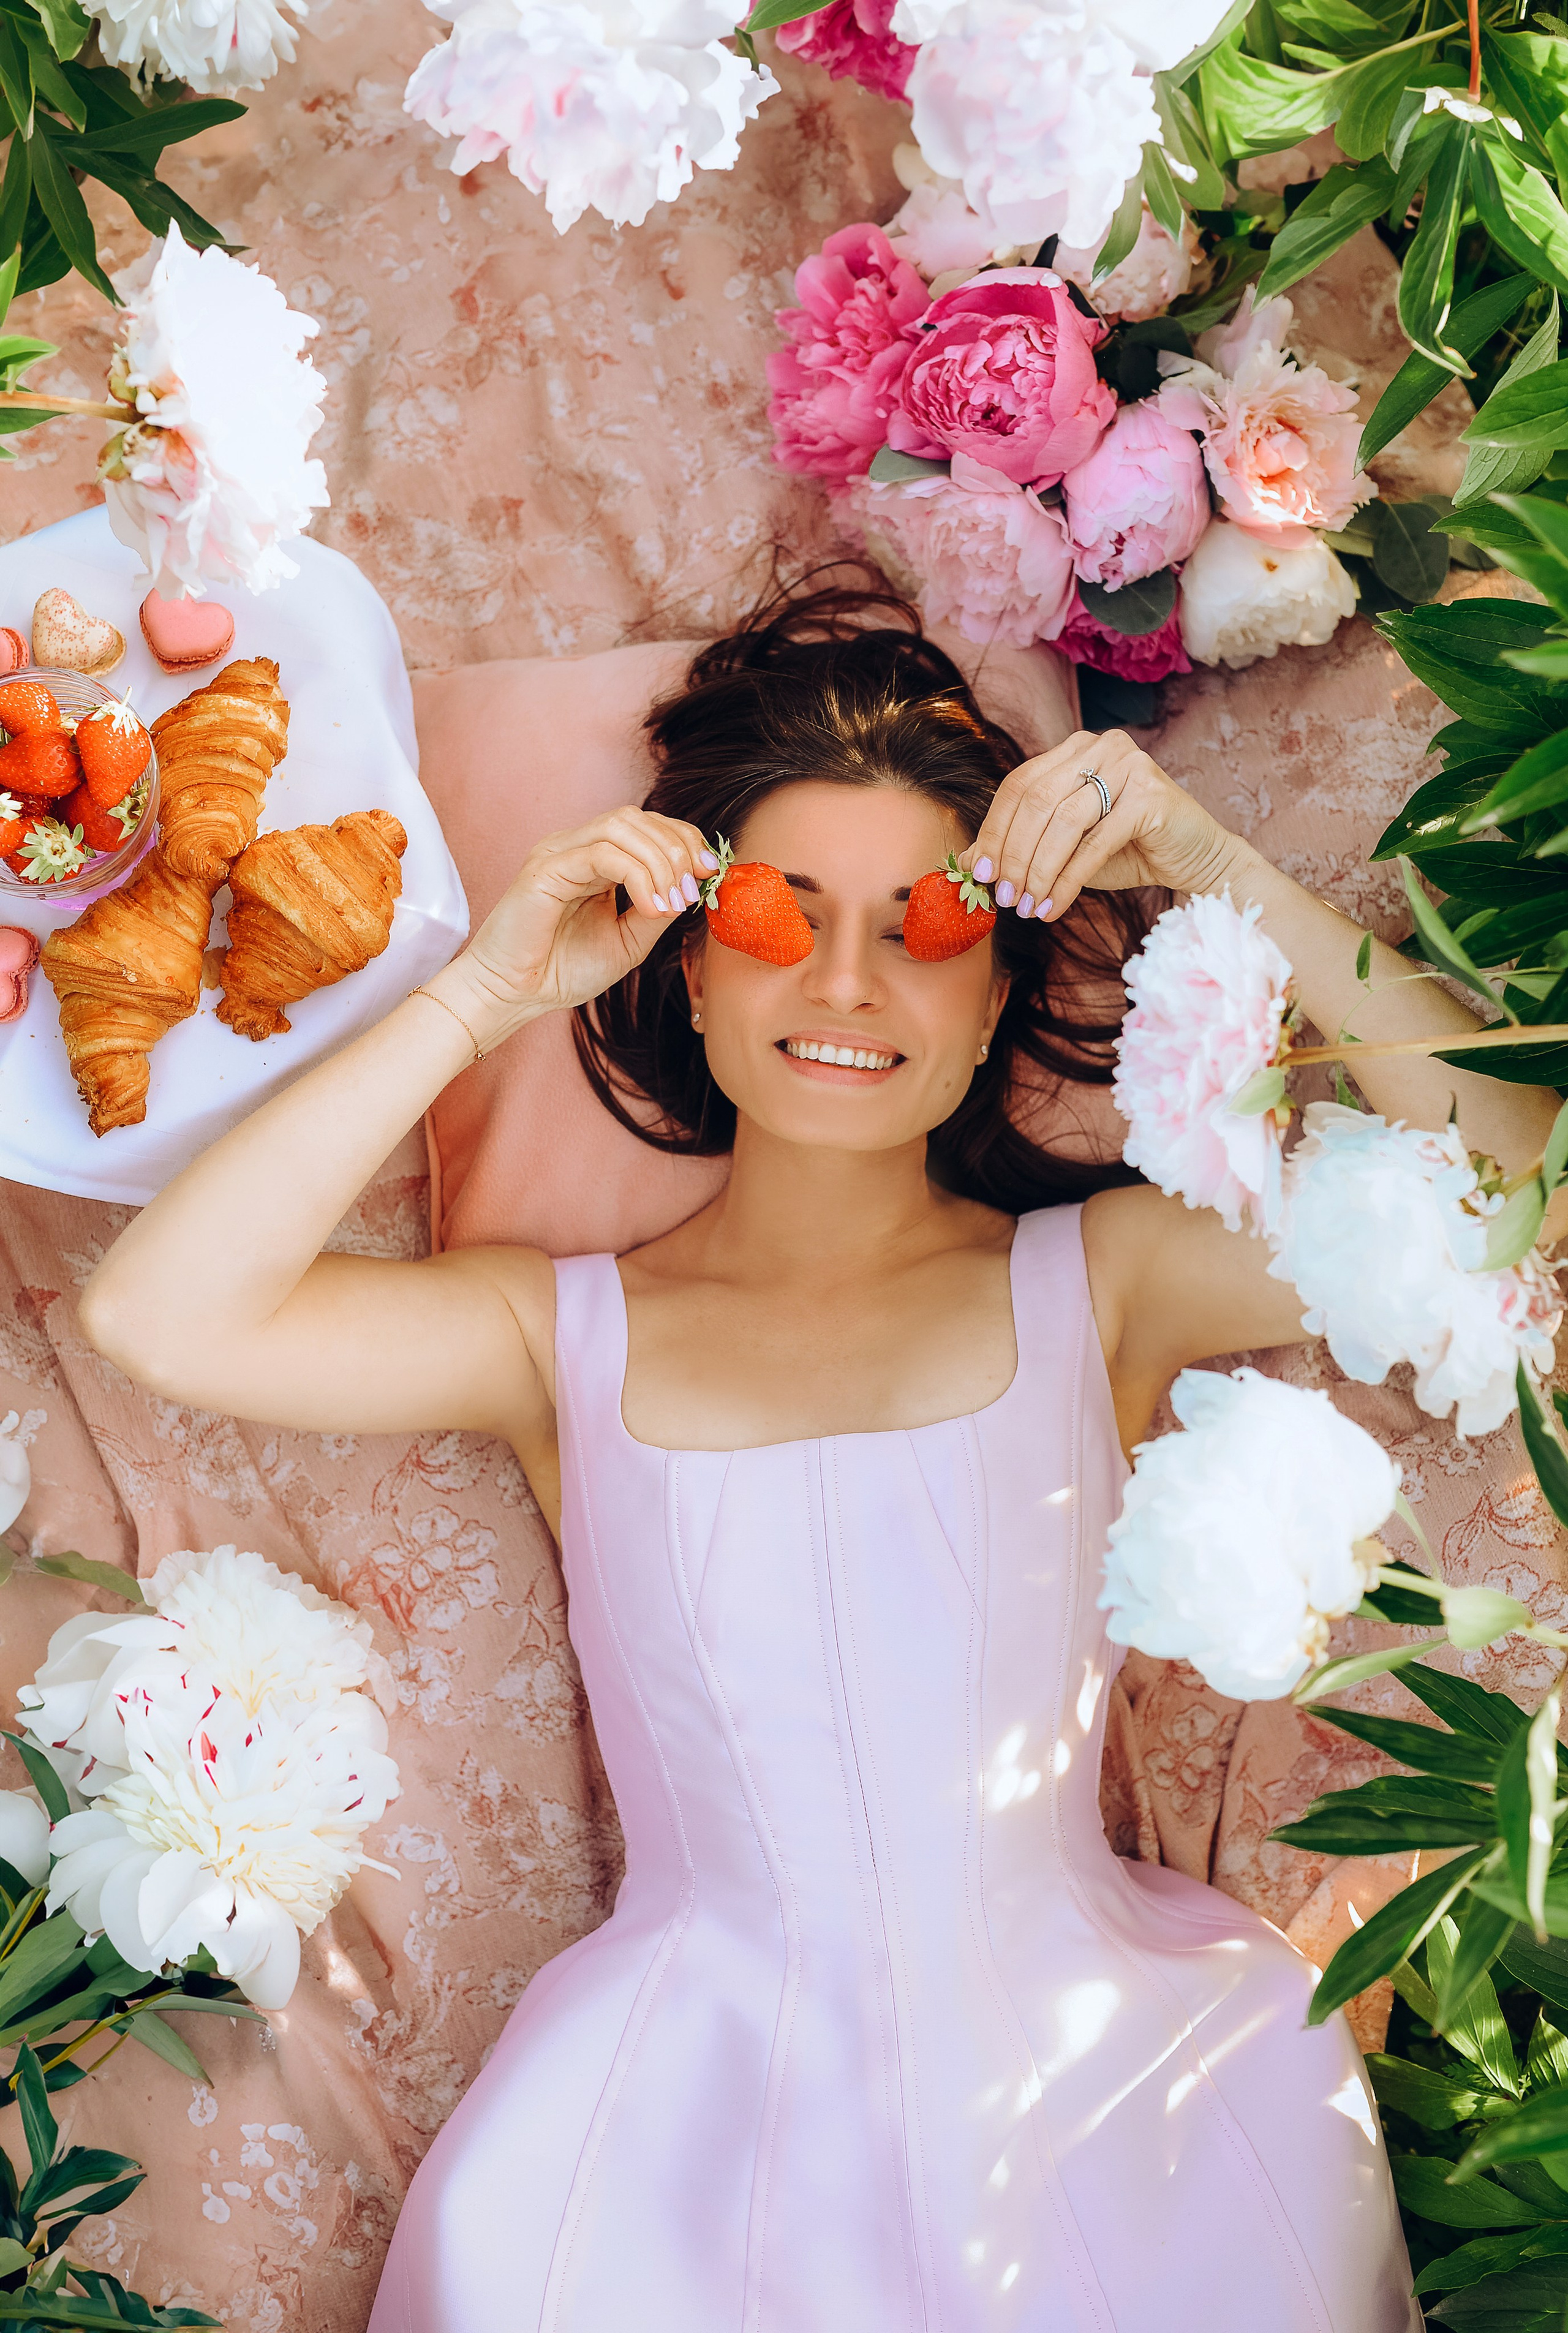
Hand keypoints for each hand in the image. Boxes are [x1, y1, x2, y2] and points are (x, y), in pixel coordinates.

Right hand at [447, 807, 715, 1031]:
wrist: (513, 995)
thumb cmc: (563, 970)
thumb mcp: (629, 941)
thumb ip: (659, 911)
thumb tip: (693, 888)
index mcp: (595, 859)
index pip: (647, 826)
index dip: (684, 840)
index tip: (709, 872)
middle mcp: (576, 847)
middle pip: (638, 817)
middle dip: (677, 848)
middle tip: (692, 889)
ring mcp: (558, 852)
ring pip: (621, 826)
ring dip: (659, 860)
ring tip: (670, 901)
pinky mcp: (545, 868)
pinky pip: (601, 854)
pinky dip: (636, 876)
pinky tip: (649, 906)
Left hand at [962, 730, 1237, 920]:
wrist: (1195, 859)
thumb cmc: (1126, 851)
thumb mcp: (1063, 848)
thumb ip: (1020, 846)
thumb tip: (966, 862)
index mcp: (1075, 749)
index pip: (1018, 784)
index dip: (994, 830)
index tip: (980, 872)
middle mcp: (1100, 746)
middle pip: (1035, 800)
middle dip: (1013, 855)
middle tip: (1005, 897)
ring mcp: (1129, 765)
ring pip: (1062, 822)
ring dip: (1038, 872)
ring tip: (1028, 906)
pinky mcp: (1150, 795)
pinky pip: (1093, 843)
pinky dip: (1068, 881)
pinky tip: (1054, 907)